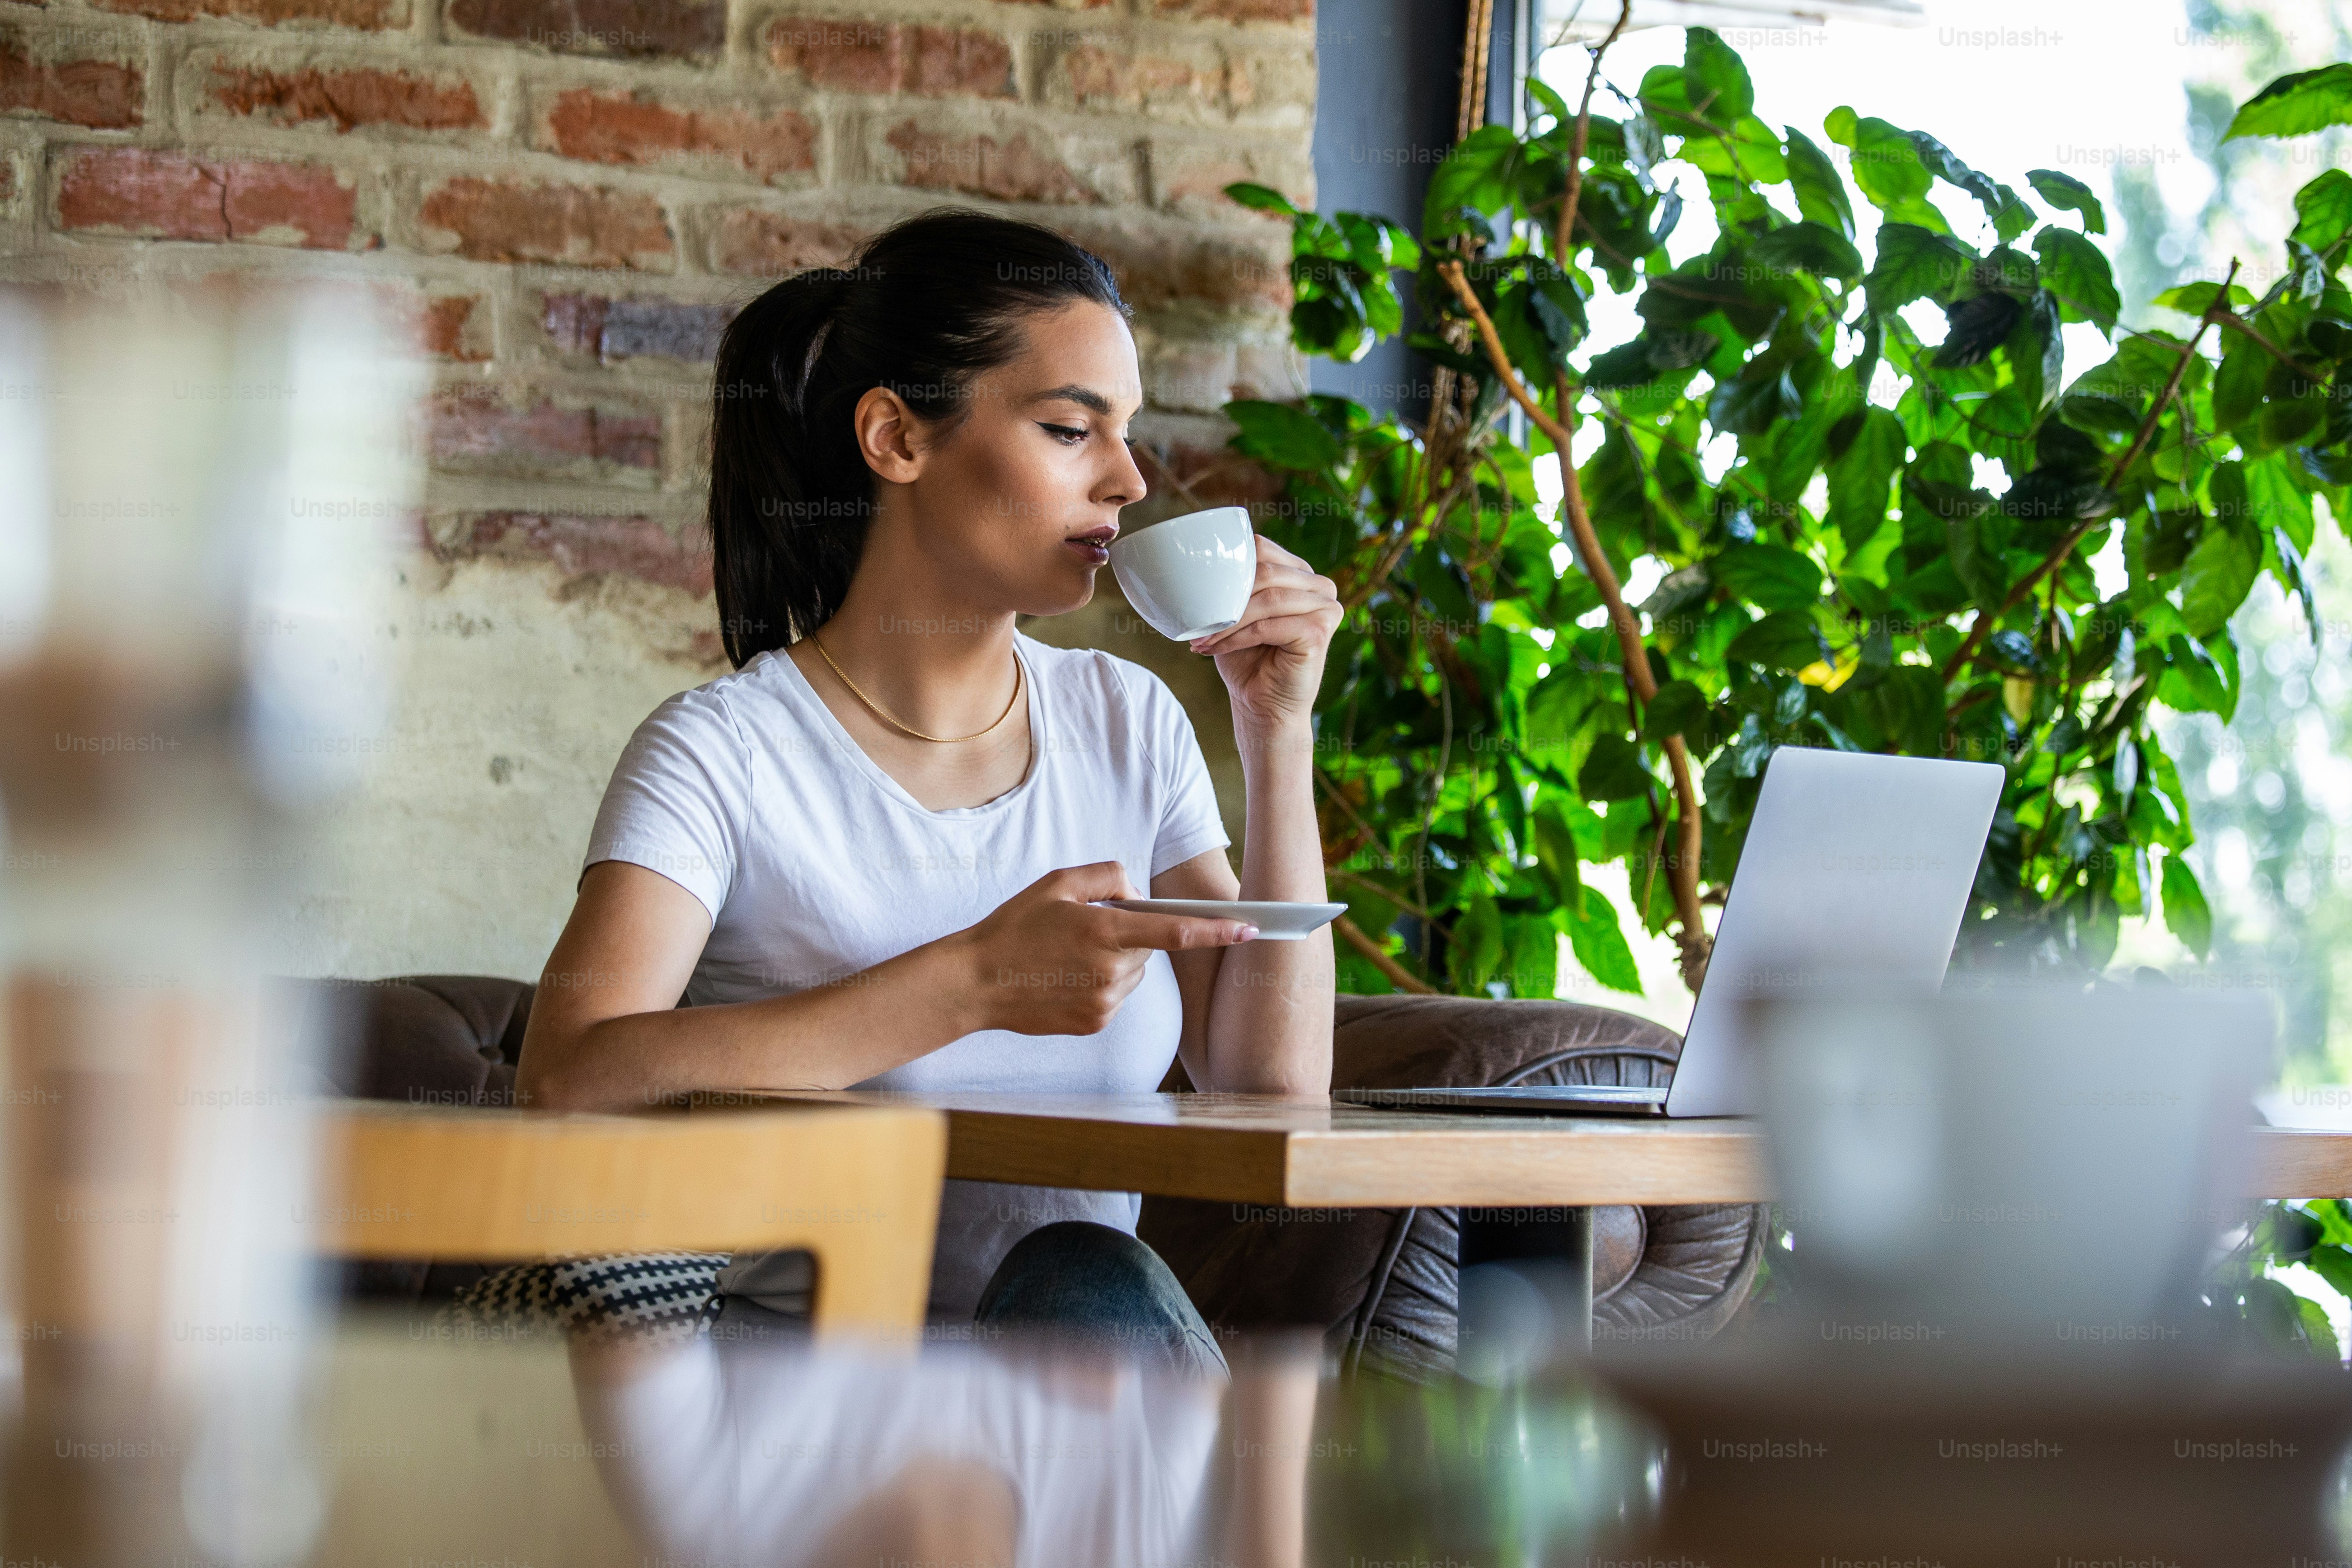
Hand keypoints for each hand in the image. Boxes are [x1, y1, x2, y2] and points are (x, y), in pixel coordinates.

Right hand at [948, 863, 1253, 1036]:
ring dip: (1117, 961)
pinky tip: (1067, 977)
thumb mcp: (1057, 883)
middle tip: (1089, 929)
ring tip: (1071, 956)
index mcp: (1104, 934)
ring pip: (1135, 974)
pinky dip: (1102, 984)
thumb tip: (1137, 895)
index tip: (1251, 928)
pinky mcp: (1095, 1023)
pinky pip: (1117, 996)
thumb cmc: (1015, 927)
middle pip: (1150, 949)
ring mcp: (1104, 1004)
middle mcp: (1111, 973)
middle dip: (1132, 935)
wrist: (976, 982)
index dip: (1217, 930)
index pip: (1176, 932)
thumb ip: (1107, 876)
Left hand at [1187, 536, 1340, 737]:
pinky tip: (1214, 649)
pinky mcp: (1319, 632)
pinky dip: (1235, 637)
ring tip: (1201, 638)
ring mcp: (1325, 608)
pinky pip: (1266, 625)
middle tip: (1196, 621)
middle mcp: (1320, 587)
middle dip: (1224, 597)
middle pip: (1265, 572)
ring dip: (1227, 620)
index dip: (1227, 569)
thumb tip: (1200, 561)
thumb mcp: (1237, 614)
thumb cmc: (1248, 660)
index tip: (1197, 594)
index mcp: (1301, 574)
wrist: (1263, 708)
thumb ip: (1233, 584)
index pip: (1262, 549)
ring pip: (1266, 599)